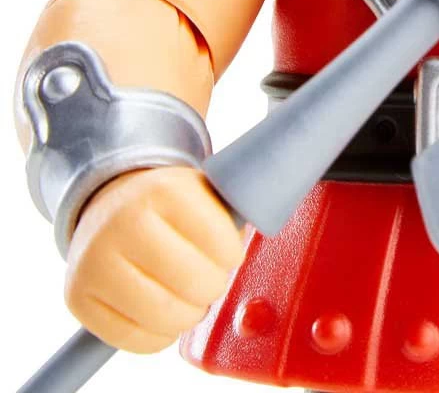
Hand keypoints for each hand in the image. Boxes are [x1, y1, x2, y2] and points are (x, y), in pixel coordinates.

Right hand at [64, 166, 244, 353]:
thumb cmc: (170, 205)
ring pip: (163, 315)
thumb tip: (271, 215)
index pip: (218, 238)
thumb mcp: (202, 189)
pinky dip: (160, 335)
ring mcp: (95, 261)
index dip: (231, 254)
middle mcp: (123, 223)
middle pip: (193, 281)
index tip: (229, 254)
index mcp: (163, 190)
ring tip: (191, 297)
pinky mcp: (78, 298)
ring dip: (189, 314)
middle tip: (211, 279)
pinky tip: (164, 312)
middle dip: (213, 286)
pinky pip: (133, 340)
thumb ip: (237, 204)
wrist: (108, 205)